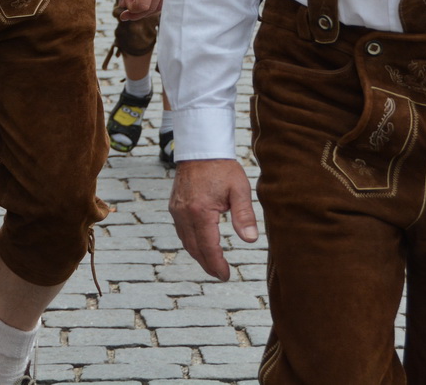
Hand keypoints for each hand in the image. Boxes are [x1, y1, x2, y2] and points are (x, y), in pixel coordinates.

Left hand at [117, 0, 168, 19]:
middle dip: (136, 14)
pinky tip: (144, 3)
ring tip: (133, 10)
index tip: (124, 4)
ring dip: (146, 11)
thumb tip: (124, 5)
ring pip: (159, 6)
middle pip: (151, 8)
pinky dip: (154, 4)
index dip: (131, 10)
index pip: (142, 5)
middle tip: (124, 15)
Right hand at [170, 158, 258, 279]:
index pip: (208, 247)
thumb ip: (244, 216)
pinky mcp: (174, 206)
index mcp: (201, 212)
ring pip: (185, 242)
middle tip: (220, 275)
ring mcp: (176, 210)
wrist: (201, 149)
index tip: (225, 275)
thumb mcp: (239, 189)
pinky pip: (181, 231)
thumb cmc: (222, 167)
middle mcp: (184, 214)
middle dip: (207, 265)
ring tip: (212, 264)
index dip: (217, 264)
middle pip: (195, 249)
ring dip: (199, 255)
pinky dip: (191, 243)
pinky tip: (201, 245)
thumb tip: (251, 240)